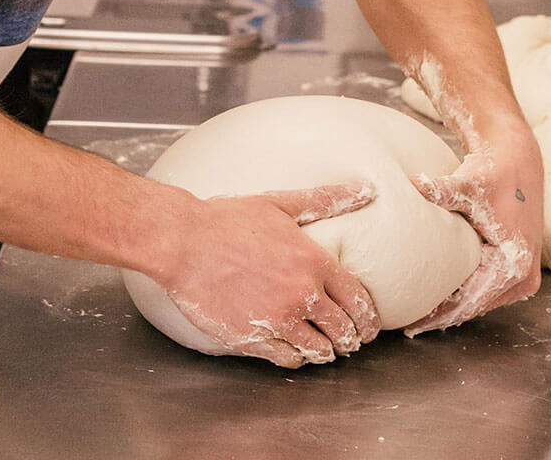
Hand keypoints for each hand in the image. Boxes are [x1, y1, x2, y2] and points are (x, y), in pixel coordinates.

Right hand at [161, 181, 381, 367]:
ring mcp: (278, 319)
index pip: (359, 301)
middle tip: (349, 340)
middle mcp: (301, 294)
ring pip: (319, 350)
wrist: (182, 241)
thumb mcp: (280, 204)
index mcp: (313, 262)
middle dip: (350, 338)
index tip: (367, 325)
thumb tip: (366, 190)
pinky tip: (294, 350)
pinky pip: (288, 359)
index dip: (368, 318)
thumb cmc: (227, 220)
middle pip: (344, 331)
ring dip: (325, 351)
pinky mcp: (253, 338)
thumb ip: (325, 200)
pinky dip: (297, 358)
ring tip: (323, 347)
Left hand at [404, 128, 543, 335]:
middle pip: (476, 307)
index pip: (470, 302)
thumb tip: (409, 184)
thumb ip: (438, 189)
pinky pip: (490, 290)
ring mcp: (526, 276)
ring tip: (420, 316)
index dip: (440, 316)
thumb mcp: (467, 183)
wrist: (519, 160)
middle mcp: (524, 276)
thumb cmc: (492, 172)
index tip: (412, 327)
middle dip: (444, 316)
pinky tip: (442, 296)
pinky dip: (468, 294)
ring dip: (456, 307)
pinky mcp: (522, 270)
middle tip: (409, 327)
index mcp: (513, 264)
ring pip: (483, 302)